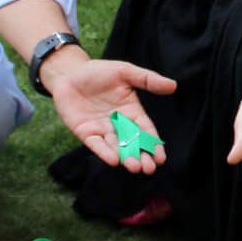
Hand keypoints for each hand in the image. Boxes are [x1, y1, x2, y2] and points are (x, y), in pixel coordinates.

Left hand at [41, 50, 175, 174]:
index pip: (145, 130)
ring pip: (116, 147)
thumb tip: (173, 85)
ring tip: (135, 167)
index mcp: (132, 111)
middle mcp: (118, 124)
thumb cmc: (98, 71)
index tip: (160, 157)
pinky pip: (96, 145)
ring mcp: (102, 130)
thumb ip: (147, 80)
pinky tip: (114, 160)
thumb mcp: (125, 71)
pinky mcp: (86, 133)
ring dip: (126, 158)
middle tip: (149, 169)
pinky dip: (104, 152)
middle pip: (133, 143)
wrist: (69, 73)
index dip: (153, 143)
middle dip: (142, 156)